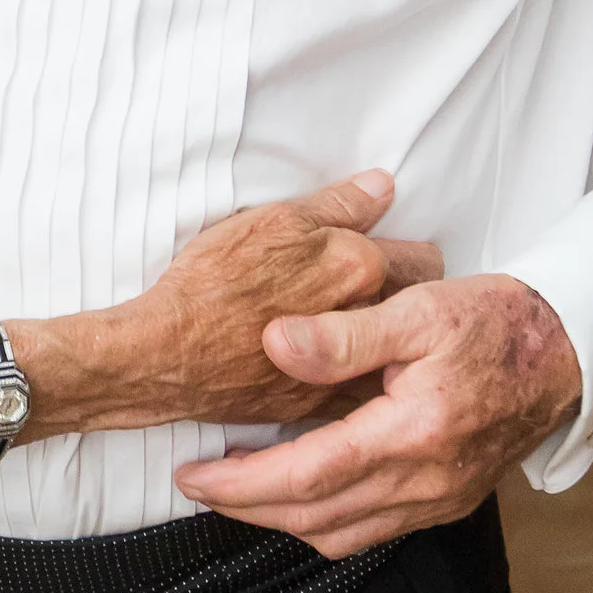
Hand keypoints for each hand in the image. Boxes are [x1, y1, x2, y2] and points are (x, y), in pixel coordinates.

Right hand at [132, 170, 442, 431]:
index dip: (411, 256)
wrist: (169, 352)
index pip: (423, 260)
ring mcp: (347, 369)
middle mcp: (364, 320)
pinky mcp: (322, 406)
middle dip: (410, 298)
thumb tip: (383, 186)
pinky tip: (342, 370)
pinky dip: (360, 380)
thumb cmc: (213, 280)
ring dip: (390, 343)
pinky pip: (364, 395)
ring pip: (398, 355)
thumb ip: (337, 204)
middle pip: (418, 310)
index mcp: (359, 266)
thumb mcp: (272, 220)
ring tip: (364, 333)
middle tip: (382, 292)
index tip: (399, 258)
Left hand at [176, 271, 580, 554]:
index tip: (193, 473)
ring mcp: (440, 500)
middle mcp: (427, 481)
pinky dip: (324, 520)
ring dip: (282, 520)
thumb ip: (345, 332)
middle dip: (247, 508)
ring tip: (238, 488)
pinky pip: (372, 532)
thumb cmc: (494, 321)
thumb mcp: (419, 308)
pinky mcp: (448, 503)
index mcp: (414, 433)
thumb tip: (274, 342)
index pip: (308, 475)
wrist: (567, 351)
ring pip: (342, 536)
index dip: (241, 483)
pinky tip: (301, 492)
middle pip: (315, 518)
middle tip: (198, 484)